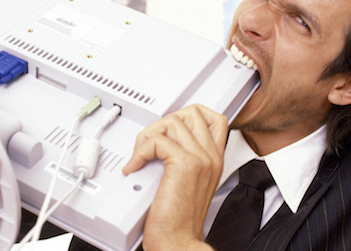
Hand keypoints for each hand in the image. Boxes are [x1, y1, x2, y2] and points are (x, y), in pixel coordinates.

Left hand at [122, 104, 227, 250]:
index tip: (170, 129)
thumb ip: (186, 161)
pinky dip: (139, 152)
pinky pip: (156, 141)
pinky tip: (135, 166)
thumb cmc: (179, 221)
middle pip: (191, 113)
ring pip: (172, 122)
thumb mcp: (190, 185)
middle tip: (150, 144)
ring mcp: (200, 158)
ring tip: (141, 155)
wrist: (178, 243)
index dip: (190, 115)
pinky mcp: (184, 164)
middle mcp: (211, 156)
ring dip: (149, 135)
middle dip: (164, 123)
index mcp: (215, 160)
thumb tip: (164, 142)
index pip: (215, 118)